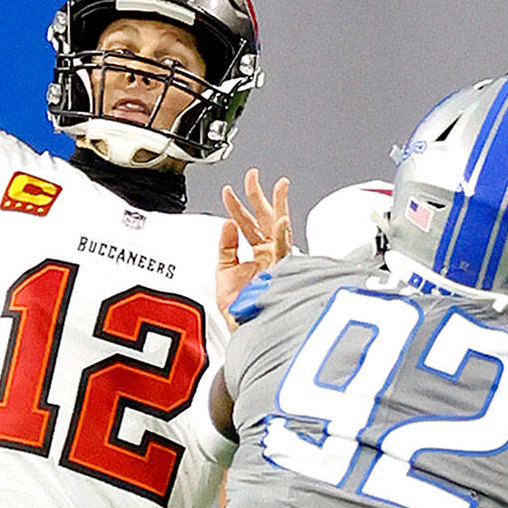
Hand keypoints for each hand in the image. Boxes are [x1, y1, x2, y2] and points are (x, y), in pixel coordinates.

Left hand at [216, 168, 290, 327]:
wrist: (248, 332)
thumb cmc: (240, 310)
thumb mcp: (224, 273)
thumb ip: (225, 247)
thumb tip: (226, 224)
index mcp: (258, 255)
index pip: (247, 224)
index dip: (236, 206)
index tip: (227, 191)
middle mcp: (270, 255)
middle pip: (266, 219)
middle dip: (260, 196)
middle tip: (253, 175)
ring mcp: (278, 262)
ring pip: (280, 228)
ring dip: (279, 207)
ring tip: (279, 187)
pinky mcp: (282, 273)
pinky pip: (283, 251)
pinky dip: (281, 236)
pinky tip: (280, 221)